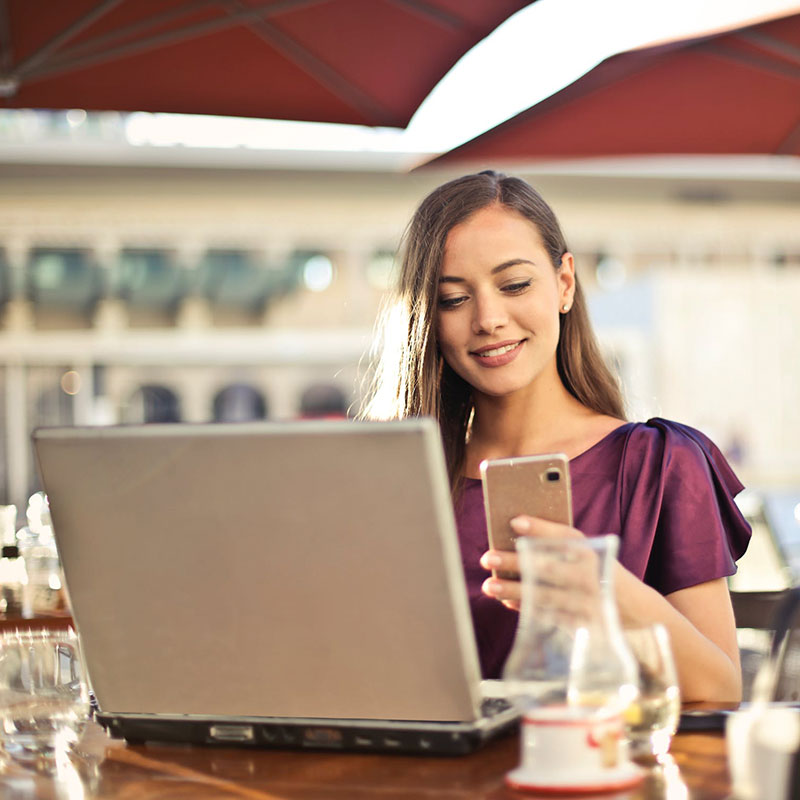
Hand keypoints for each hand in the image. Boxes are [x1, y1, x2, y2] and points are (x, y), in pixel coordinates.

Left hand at [479, 516, 593, 616]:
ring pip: (544, 595)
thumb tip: (516, 532)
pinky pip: (548, 616)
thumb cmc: (597, 573)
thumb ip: (559, 545)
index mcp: (592, 552)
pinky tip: (507, 601)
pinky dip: (526, 608)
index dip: (540, 529)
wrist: (633, 610)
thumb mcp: (589, 555)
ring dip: (513, 590)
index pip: (565, 537)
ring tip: (488, 585)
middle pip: (549, 568)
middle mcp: (590, 576)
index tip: (514, 521)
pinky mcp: (581, 626)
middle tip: (488, 557)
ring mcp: (586, 603)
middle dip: (516, 562)